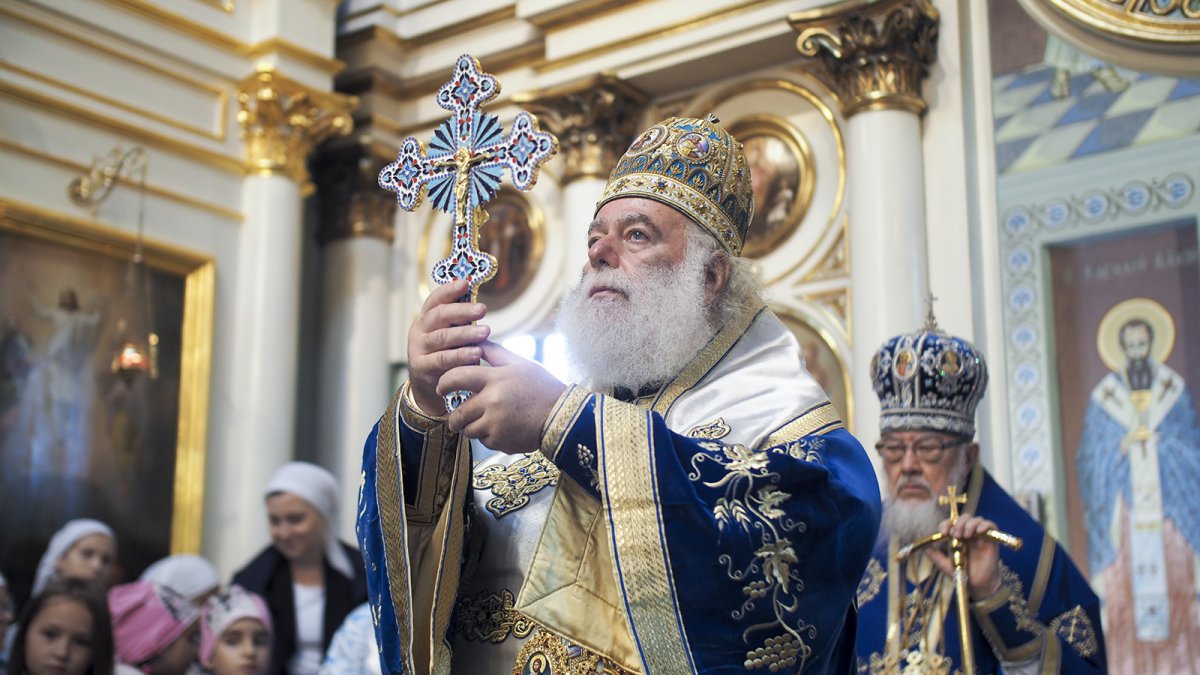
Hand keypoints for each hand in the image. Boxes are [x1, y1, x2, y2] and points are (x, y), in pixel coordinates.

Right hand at [407, 279, 489, 416]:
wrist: (430, 388)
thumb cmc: (447, 354)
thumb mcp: (451, 336)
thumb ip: (461, 322)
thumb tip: (480, 304)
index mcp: (426, 318)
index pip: (435, 300)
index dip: (449, 290)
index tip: (465, 283)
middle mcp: (419, 330)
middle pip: (439, 316)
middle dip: (462, 311)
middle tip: (483, 309)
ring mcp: (418, 349)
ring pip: (442, 337)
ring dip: (465, 334)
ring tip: (485, 332)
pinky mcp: (421, 368)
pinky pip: (442, 360)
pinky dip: (460, 356)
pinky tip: (476, 354)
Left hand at [437, 341, 566, 452]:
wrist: (563, 416)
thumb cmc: (541, 386)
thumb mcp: (519, 363)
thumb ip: (494, 352)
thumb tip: (474, 338)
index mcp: (495, 379)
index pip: (456, 377)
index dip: (444, 383)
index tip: (442, 388)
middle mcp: (492, 402)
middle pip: (458, 412)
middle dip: (455, 415)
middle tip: (457, 415)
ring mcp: (495, 424)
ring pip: (467, 429)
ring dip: (470, 427)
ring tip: (481, 422)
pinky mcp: (501, 441)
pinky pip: (482, 441)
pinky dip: (487, 437)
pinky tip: (501, 430)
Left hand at [924, 515, 1001, 599]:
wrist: (978, 586)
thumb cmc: (963, 574)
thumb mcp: (945, 564)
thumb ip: (935, 555)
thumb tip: (922, 546)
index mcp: (957, 537)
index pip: (951, 522)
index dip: (946, 523)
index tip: (942, 532)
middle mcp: (969, 534)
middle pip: (965, 518)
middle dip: (959, 523)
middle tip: (955, 535)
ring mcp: (981, 536)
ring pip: (977, 519)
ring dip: (970, 524)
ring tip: (966, 536)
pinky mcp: (992, 540)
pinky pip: (991, 526)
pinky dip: (985, 525)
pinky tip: (979, 532)